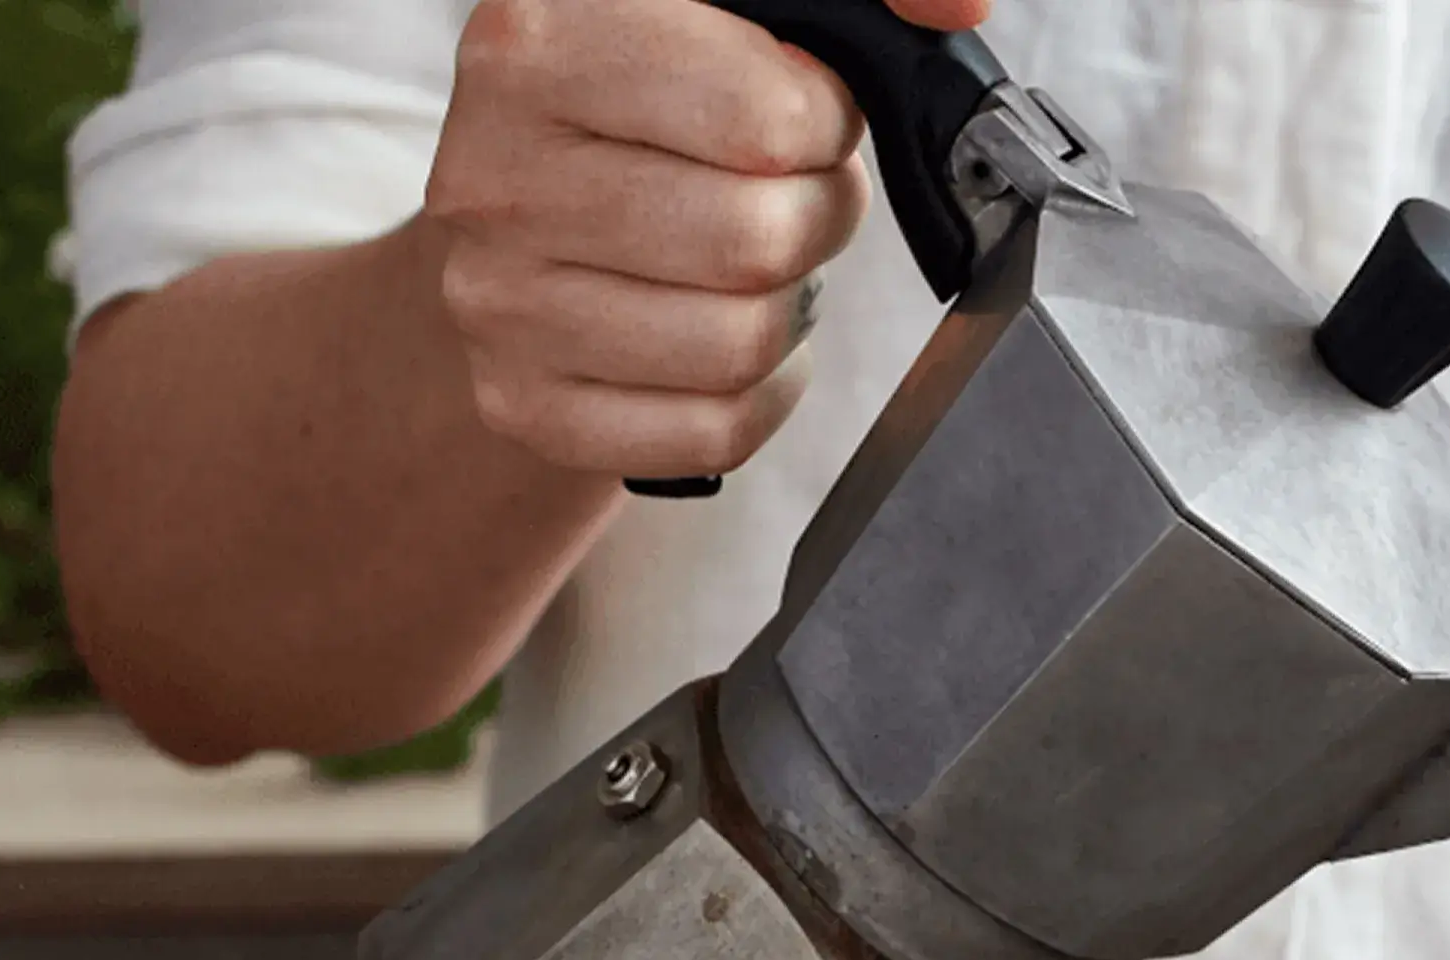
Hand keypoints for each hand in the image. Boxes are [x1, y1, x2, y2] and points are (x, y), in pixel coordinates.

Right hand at [421, 0, 989, 476]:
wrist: (509, 226)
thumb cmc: (639, 118)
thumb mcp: (715, 21)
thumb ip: (845, 5)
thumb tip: (957, 6)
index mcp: (536, 48)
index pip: (768, 117)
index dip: (820, 122)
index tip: (799, 113)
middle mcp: (492, 176)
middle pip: (759, 239)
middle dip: (813, 217)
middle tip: (784, 195)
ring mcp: (498, 302)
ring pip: (743, 343)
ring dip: (785, 308)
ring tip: (747, 262)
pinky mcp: (525, 405)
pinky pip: (716, 427)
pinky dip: (753, 393)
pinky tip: (713, 332)